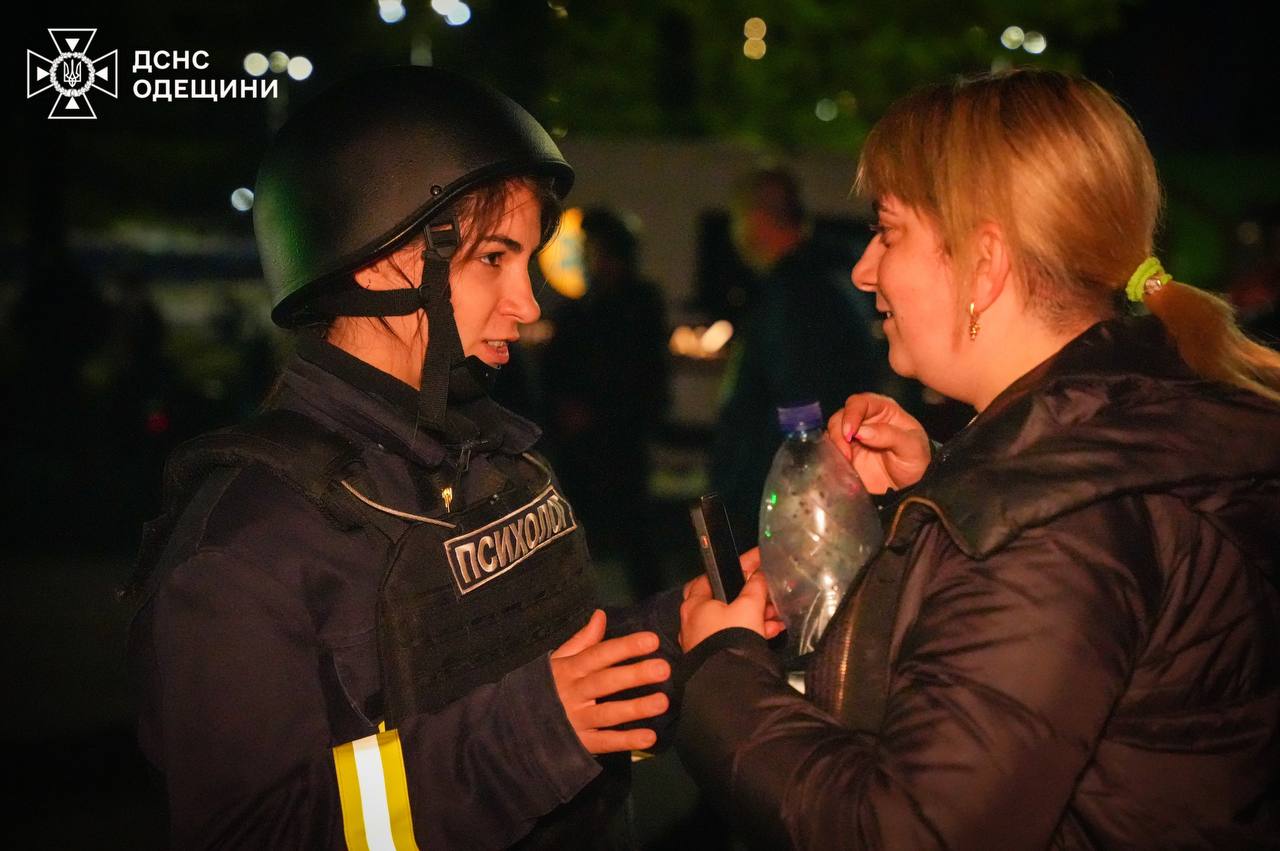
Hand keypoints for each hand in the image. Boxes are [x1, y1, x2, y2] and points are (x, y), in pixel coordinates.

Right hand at [550, 610, 670, 753]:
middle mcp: (573, 694)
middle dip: (634, 675)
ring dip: (635, 708)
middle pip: (606, 682)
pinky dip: (625, 741)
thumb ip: (582, 640)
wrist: (515, 726)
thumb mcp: (558, 661)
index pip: (599, 655)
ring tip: (662, 702)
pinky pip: (604, 742)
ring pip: (607, 713)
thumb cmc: (544, 688)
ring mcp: (576, 721)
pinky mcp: (579, 744)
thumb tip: (601, 615)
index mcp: (569, 670)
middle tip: (663, 668)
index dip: (625, 647)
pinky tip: (649, 736)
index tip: (651, 640)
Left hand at [679, 570, 777, 651]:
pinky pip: (733, 637)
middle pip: (724, 599)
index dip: (735, 567)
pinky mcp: (713, 655)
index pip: (711, 575)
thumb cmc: (730, 641)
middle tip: (765, 592)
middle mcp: (693, 621)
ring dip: (754, 614)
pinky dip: (750, 631)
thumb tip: (760, 575)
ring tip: (774, 615)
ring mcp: (702, 639)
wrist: (729, 681)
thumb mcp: (749, 606)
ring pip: (731, 619)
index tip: (752, 564)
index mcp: (695, 604)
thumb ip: (756, 586)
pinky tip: (770, 631)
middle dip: (748, 596)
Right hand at [826, 393, 930, 493]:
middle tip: (846, 453)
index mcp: (882, 409)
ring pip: (832, 432)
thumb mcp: (911, 446)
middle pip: (840, 416)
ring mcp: (852, 437)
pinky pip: (830, 450)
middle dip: (839, 433)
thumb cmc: (915, 461)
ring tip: (846, 462)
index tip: (851, 433)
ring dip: (834, 446)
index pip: (860, 403)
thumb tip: (862, 431)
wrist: (911, 487)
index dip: (851, 414)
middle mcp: (864, 419)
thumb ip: (889, 435)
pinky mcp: (845, 454)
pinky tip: (841, 466)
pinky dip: (831, 457)